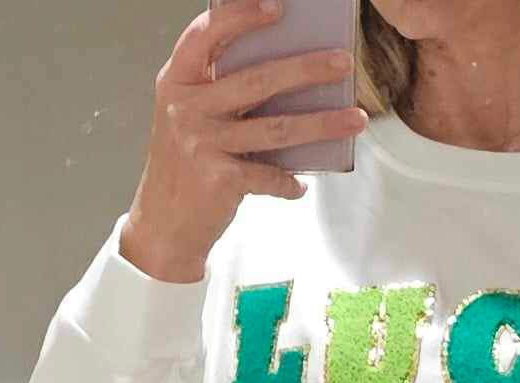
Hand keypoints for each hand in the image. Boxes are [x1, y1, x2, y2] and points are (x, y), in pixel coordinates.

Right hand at [121, 0, 367, 281]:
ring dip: (321, 124)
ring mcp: (201, 143)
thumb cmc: (187, 163)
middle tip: (343, 62)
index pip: (207, 35)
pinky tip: (302, 185)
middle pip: (256, 80)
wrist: (164, 223)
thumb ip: (222, 90)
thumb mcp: (191, 116)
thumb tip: (288, 72)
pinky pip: (268, 175)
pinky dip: (289, 182)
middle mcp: (185, 107)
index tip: (278, 7)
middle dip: (306, 69)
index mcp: (178, 80)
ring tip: (356, 118)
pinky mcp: (217, 179)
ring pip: (275, 128)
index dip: (241, 16)